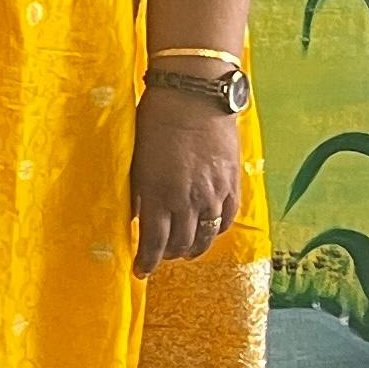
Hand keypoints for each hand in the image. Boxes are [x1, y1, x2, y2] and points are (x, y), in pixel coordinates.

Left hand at [130, 85, 245, 273]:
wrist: (194, 97)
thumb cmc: (155, 121)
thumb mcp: (136, 160)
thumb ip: (140, 192)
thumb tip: (139, 216)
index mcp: (158, 195)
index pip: (154, 243)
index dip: (147, 261)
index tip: (140, 270)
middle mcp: (188, 201)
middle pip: (181, 244)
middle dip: (168, 255)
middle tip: (159, 257)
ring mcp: (213, 194)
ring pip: (207, 236)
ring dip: (193, 247)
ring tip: (184, 250)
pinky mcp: (232, 183)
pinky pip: (226, 219)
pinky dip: (216, 230)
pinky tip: (209, 231)